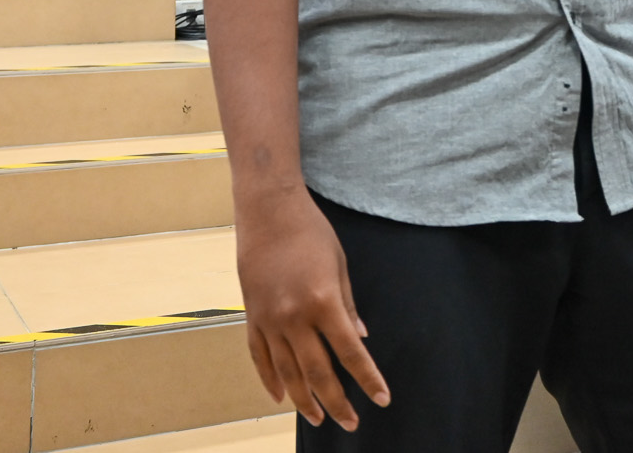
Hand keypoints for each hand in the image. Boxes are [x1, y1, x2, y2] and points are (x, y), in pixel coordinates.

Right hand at [235, 190, 388, 429]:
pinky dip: (269, 379)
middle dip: (336, 402)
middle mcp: (294, 316)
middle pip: (317, 372)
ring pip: (286, 371)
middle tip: (350, 423)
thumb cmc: (310, 230)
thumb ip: (349, 305)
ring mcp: (269, 318)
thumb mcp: (340, 264)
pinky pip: (259, 355)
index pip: (350, 352)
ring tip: (318, 419)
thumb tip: (360, 338)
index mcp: (323, 301)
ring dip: (303, 399)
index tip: (381, 399)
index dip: (367, 379)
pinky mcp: (252, 314)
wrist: (267, 209)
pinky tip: (280, 397)